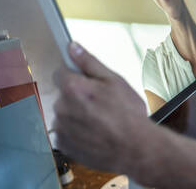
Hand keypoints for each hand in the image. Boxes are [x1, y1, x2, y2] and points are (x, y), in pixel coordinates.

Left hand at [53, 42, 150, 173]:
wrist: (135, 148)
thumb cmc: (128, 114)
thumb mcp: (114, 80)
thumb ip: (89, 62)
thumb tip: (73, 47)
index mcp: (72, 88)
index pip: (60, 72)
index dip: (75, 75)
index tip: (87, 81)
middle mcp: (61, 107)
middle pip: (64, 94)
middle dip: (79, 96)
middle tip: (101, 103)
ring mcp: (61, 128)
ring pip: (66, 113)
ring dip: (78, 114)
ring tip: (101, 120)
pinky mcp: (64, 145)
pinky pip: (66, 131)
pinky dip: (77, 131)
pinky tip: (95, 132)